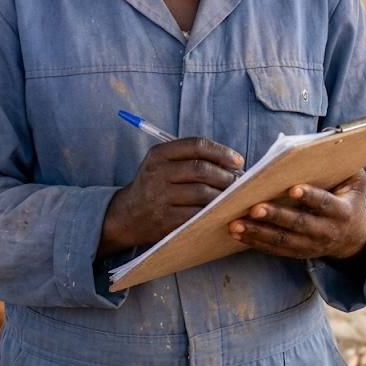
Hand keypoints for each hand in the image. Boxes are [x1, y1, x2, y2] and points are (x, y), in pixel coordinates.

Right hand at [99, 138, 243, 257]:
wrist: (126, 215)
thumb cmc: (154, 186)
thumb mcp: (161, 163)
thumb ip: (189, 157)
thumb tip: (231, 162)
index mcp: (158, 154)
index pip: (195, 145)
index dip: (221, 151)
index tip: (238, 161)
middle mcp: (157, 173)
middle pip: (201, 169)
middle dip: (226, 175)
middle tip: (238, 182)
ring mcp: (159, 198)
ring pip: (202, 193)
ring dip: (223, 195)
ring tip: (232, 197)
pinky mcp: (164, 220)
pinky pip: (197, 214)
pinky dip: (213, 213)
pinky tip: (220, 212)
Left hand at [227, 170, 365, 260]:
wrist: (353, 236)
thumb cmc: (347, 196)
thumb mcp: (353, 179)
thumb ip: (342, 161)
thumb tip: (323, 141)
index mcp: (342, 211)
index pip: (325, 203)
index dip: (310, 197)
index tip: (292, 189)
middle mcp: (327, 232)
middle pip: (299, 225)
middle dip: (276, 216)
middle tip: (254, 208)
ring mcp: (312, 246)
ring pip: (283, 241)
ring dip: (258, 232)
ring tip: (235, 224)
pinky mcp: (298, 253)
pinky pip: (275, 249)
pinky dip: (256, 242)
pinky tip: (238, 233)